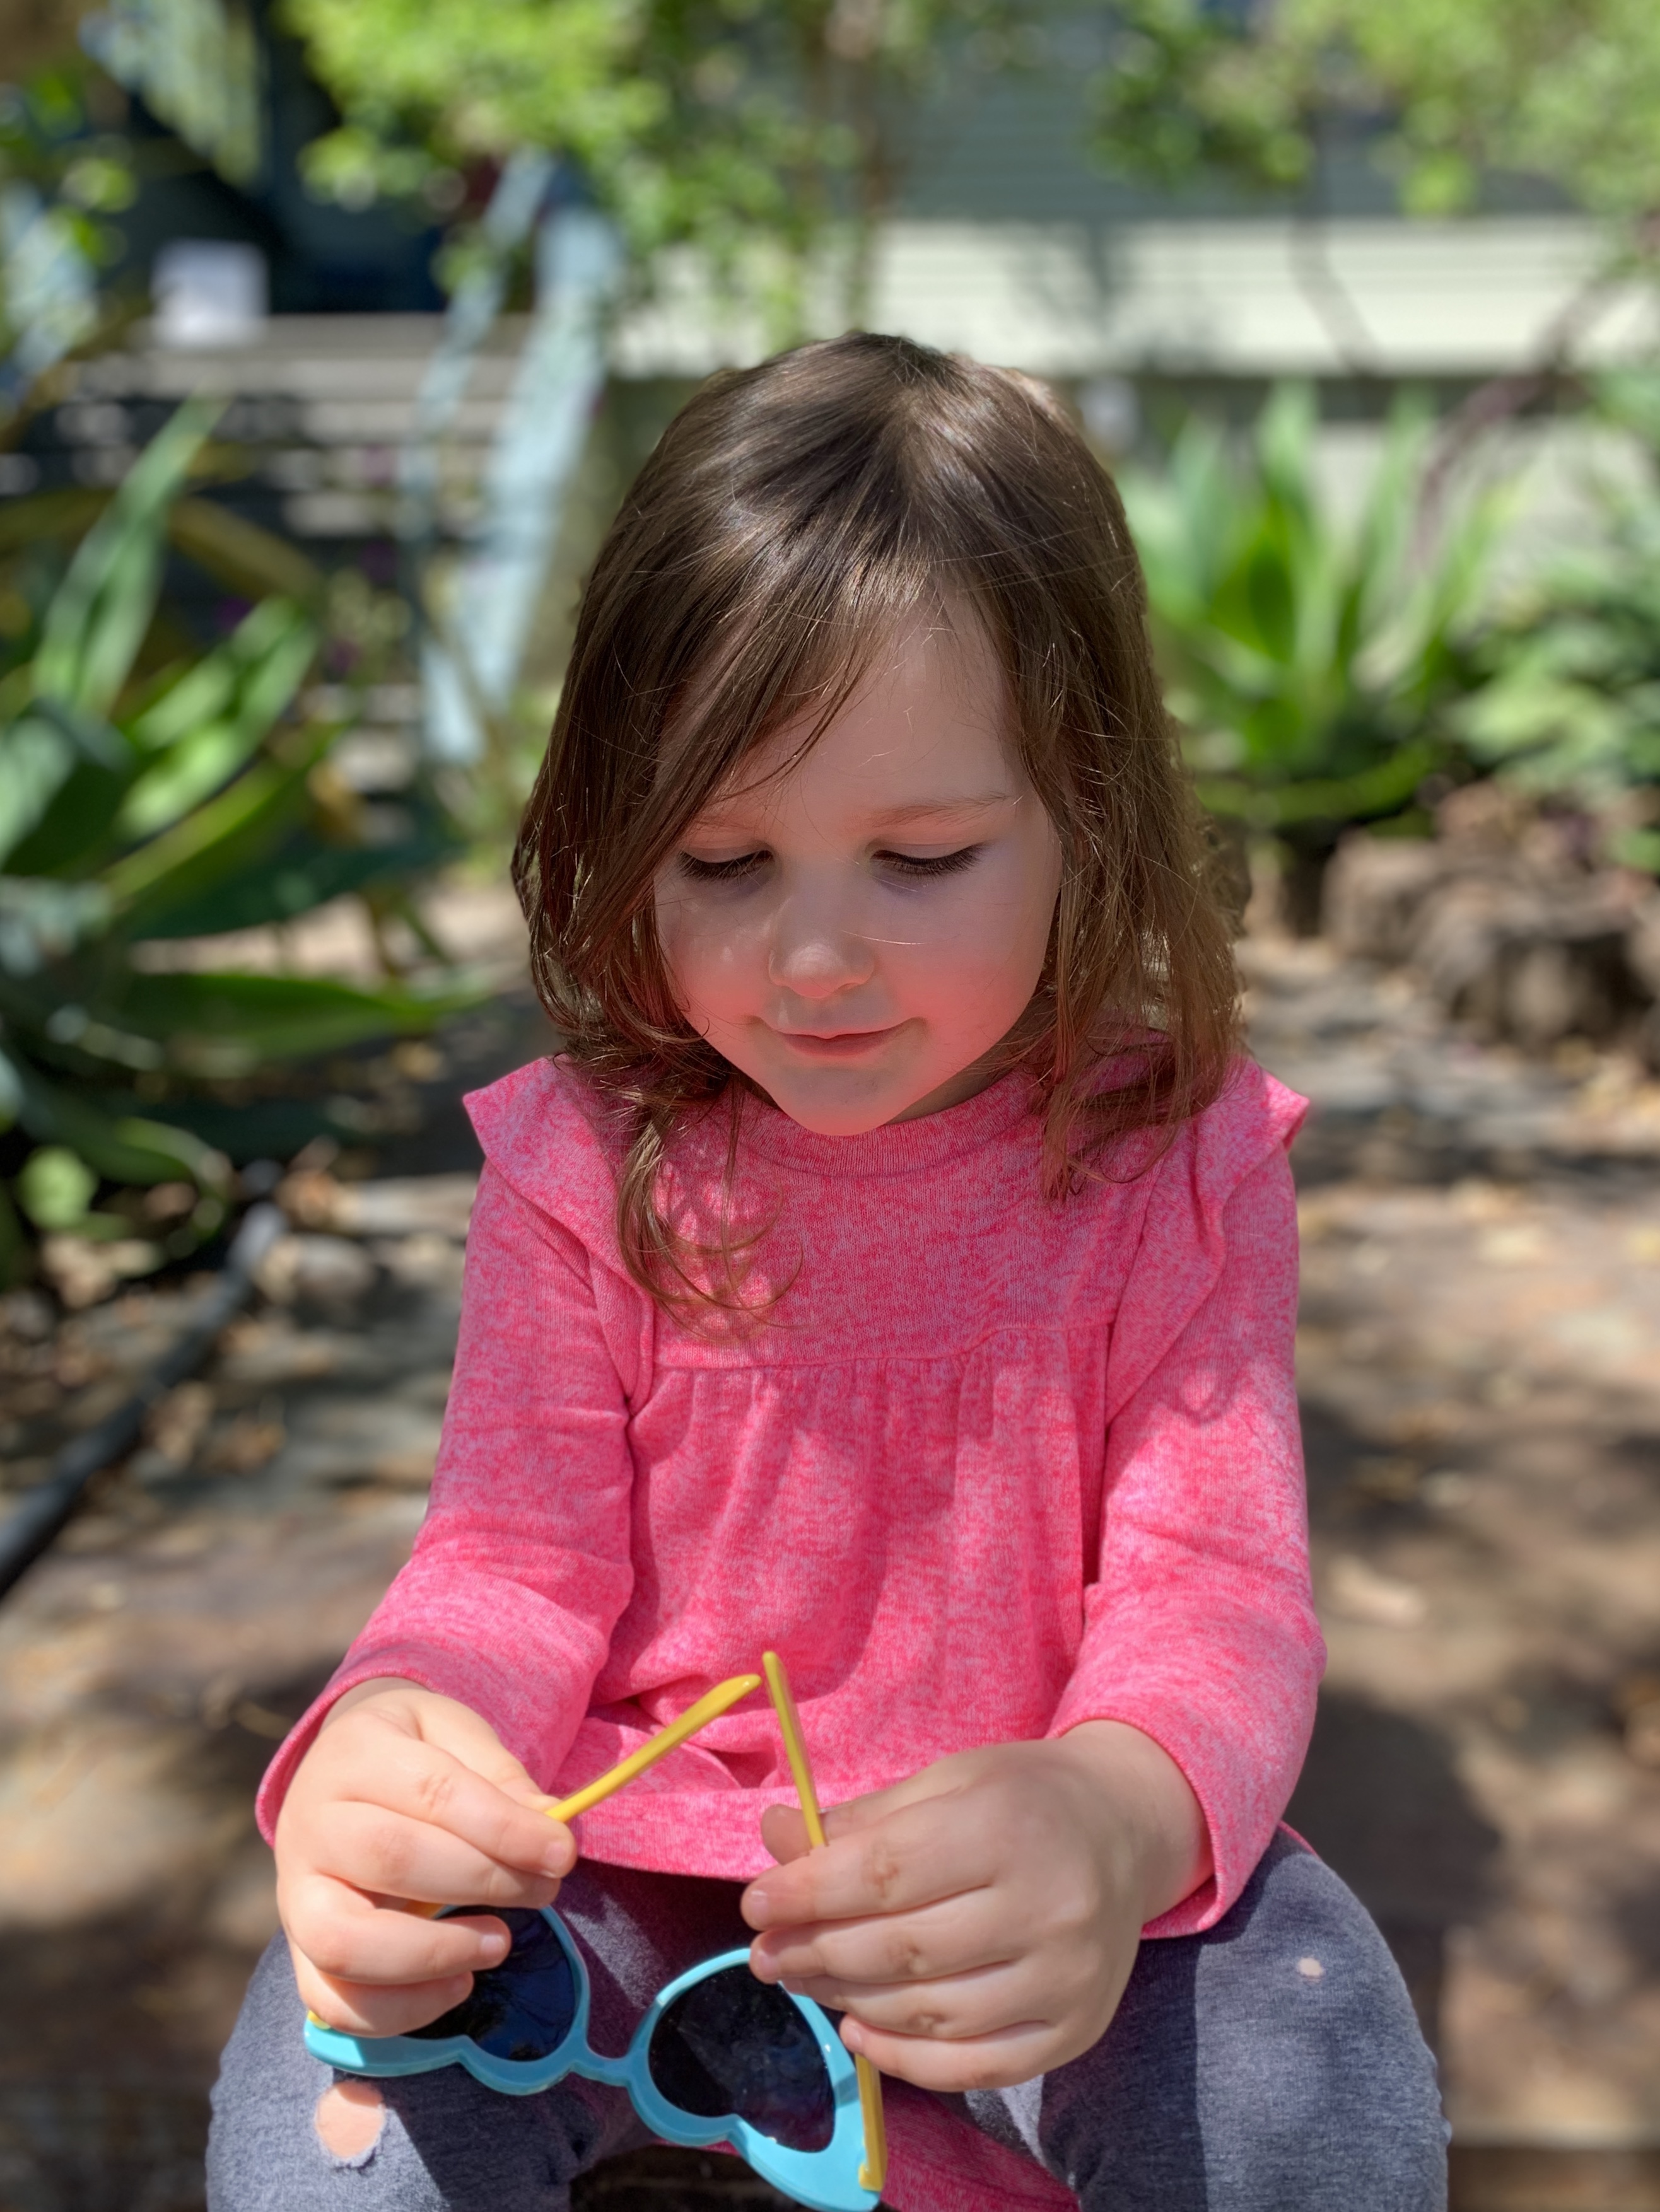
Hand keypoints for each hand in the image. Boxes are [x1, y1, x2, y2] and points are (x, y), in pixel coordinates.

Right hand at [274, 1678, 574, 2037]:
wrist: (338, 1768)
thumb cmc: (410, 1751)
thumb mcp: (454, 1732)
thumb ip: (500, 1775)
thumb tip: (548, 1826)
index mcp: (356, 1752)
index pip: (433, 1793)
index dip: (504, 1828)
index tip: (562, 1853)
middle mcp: (312, 1822)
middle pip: (394, 1860)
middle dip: (484, 1882)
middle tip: (544, 1890)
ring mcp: (294, 1893)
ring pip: (345, 1941)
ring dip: (435, 1954)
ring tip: (498, 1942)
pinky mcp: (300, 1950)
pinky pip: (332, 2000)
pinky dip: (399, 2010)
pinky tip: (458, 1985)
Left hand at [740, 1722, 1210, 2091]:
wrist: (1127, 1829)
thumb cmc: (1021, 1798)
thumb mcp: (946, 1782)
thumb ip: (862, 1822)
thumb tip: (774, 1838)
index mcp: (1006, 1824)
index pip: (885, 1874)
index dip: (808, 1893)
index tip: (755, 1904)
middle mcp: (1046, 1905)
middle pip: (901, 1950)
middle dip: (815, 1953)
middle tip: (765, 1953)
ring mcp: (1067, 1977)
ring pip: (930, 2015)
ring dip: (849, 2002)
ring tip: (806, 1979)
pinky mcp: (1076, 2029)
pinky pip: (976, 2068)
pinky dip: (906, 2060)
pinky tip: (860, 2029)